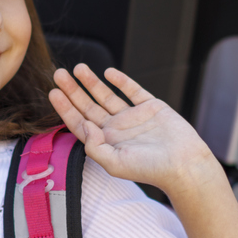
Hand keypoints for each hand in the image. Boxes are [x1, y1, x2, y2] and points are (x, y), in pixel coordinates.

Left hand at [48, 64, 220, 195]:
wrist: (184, 164)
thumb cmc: (150, 169)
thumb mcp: (114, 163)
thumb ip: (94, 146)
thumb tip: (83, 124)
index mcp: (106, 143)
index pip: (79, 123)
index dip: (65, 108)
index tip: (53, 92)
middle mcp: (117, 129)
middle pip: (88, 106)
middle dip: (73, 90)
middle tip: (58, 74)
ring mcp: (133, 117)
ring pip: (107, 96)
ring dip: (92, 82)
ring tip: (78, 68)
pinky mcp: (151, 107)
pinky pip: (132, 91)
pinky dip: (121, 81)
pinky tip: (108, 72)